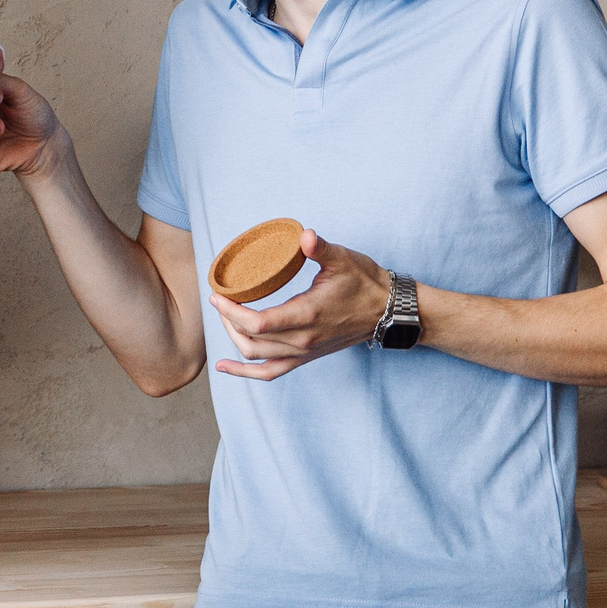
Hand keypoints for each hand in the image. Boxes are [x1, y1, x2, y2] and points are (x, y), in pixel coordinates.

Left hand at [209, 230, 392, 379]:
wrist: (388, 310)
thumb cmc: (364, 282)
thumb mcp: (342, 259)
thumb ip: (320, 248)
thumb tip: (305, 235)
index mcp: (307, 315)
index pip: (258, 323)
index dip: (232, 312)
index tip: (218, 295)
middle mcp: (303, 340)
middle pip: (251, 340)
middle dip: (228, 321)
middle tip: (220, 300)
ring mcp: (304, 352)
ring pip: (257, 357)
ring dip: (235, 341)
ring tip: (224, 320)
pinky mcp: (306, 357)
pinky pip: (270, 372)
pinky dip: (246, 373)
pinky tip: (226, 366)